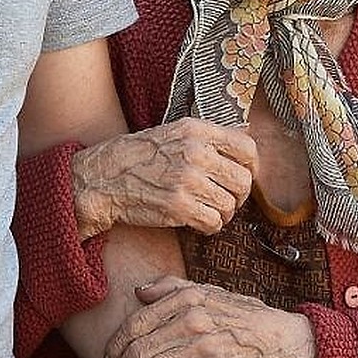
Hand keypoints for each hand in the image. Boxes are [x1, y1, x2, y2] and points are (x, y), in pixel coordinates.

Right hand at [71, 120, 257, 238]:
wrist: (105, 177)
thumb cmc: (140, 156)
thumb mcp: (174, 132)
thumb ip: (209, 136)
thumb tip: (246, 137)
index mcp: (196, 131)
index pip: (246, 148)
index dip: (252, 166)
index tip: (244, 175)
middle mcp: (195, 153)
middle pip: (242, 181)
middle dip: (238, 196)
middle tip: (227, 200)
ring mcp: (187, 181)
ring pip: (229, 205)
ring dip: (223, 213)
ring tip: (209, 211)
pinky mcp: (178, 207)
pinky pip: (213, 223)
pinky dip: (211, 227)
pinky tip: (199, 222)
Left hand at [103, 275, 315, 357]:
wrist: (283, 342)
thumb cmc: (243, 319)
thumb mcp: (210, 293)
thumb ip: (172, 288)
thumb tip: (138, 292)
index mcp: (186, 297)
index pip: (136, 323)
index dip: (115, 347)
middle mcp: (192, 317)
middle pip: (138, 349)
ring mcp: (203, 344)